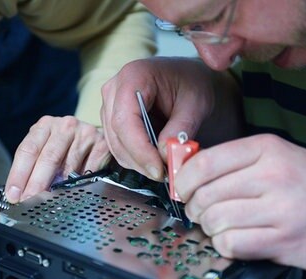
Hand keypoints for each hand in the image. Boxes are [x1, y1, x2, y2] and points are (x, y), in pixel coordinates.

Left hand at [4, 115, 109, 202]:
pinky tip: (73, 193)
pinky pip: (88, 171)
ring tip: (49, 201)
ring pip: (69, 167)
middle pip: (48, 158)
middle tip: (29, 201)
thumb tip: (21, 194)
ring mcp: (85, 133)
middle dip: (36, 184)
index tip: (14, 194)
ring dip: (58, 188)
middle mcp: (65, 126)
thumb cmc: (65, 146)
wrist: (95, 136)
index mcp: (45, 125)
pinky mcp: (102, 144)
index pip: (28, 150)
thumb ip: (34, 166)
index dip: (19, 174)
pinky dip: (79, 185)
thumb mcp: (46, 148)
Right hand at [101, 56, 240, 180]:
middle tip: (166, 174)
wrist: (187, 78)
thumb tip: (165, 155)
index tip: (158, 169)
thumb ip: (181, 127)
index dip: (139, 150)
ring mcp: (109, 105)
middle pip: (116, 135)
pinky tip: (155, 160)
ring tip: (164, 167)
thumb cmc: (191, 83)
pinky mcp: (111, 120)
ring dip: (137, 162)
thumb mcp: (196, 103)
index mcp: (133, 77)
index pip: (125, 121)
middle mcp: (113, 90)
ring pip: (115, 145)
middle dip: (140, 160)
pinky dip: (135, 159)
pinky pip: (117, 146)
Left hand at [177, 134, 305, 271]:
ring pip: (215, 220)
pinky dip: (225, 245)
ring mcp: (279, 208)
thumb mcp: (279, 157)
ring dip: (210, 228)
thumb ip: (236, 162)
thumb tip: (190, 171)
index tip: (182, 189)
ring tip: (222, 225)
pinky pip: (231, 243)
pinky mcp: (283, 239)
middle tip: (201, 211)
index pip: (203, 163)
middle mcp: (272, 175)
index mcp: (266, 149)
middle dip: (195, 207)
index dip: (184, 180)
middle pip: (205, 194)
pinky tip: (235, 239)